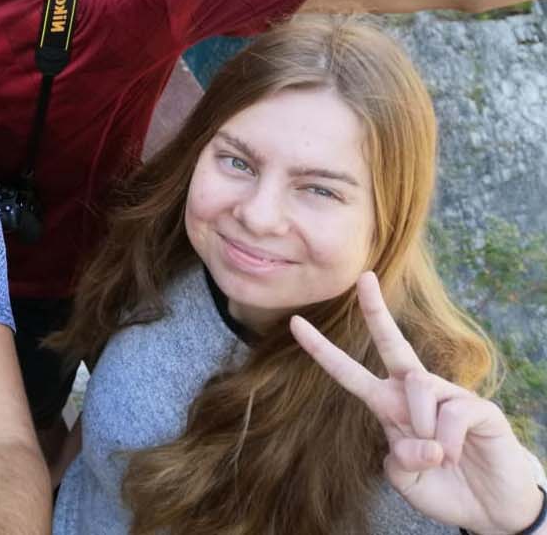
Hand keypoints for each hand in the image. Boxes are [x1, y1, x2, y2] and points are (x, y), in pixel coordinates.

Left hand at [291, 271, 542, 534]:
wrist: (489, 506)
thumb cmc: (444, 488)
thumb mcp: (407, 478)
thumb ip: (401, 458)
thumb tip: (426, 440)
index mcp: (388, 404)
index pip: (349, 372)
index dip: (322, 350)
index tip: (295, 323)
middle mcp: (415, 392)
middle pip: (391, 342)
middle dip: (376, 310)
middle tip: (364, 277)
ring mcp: (449, 395)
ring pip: (419, 386)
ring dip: (424, 428)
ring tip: (442, 456)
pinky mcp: (479, 407)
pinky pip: (452, 412)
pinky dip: (448, 442)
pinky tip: (457, 455)